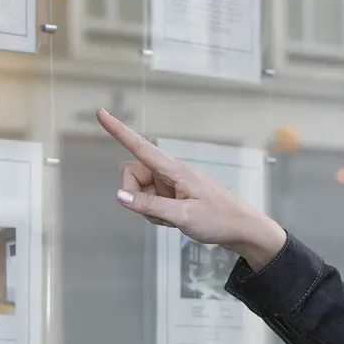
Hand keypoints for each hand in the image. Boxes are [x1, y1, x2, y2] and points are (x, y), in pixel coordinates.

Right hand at [96, 109, 286, 269]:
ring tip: (171, 219)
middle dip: (134, 194)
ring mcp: (171, 184)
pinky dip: (154, 212)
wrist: (243, 230)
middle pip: (133, 174)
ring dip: (146, 207)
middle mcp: (170, 172)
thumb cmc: (218, 220)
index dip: (118, 130)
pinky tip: (173, 221)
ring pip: (140, 190)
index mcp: (174, 170)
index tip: (100, 113)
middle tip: (156, 213)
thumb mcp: (182, 216)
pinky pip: (150, 200)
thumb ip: (149, 205)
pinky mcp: (174, 195)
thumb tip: (120, 195)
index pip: (140, 146)